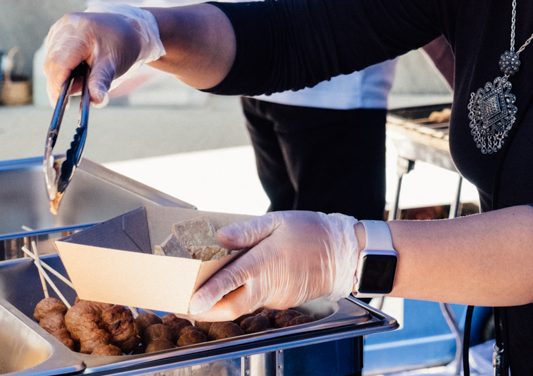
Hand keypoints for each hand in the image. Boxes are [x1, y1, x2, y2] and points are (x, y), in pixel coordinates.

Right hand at [41, 3, 163, 105]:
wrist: (128, 30)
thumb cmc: (122, 47)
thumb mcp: (114, 65)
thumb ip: (101, 82)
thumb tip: (96, 100)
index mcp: (80, 31)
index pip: (59, 63)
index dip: (56, 86)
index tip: (61, 104)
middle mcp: (66, 26)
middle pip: (52, 63)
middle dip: (61, 82)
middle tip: (77, 92)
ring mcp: (61, 27)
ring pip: (51, 61)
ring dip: (63, 75)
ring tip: (84, 75)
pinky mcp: (58, 32)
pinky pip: (53, 56)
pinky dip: (64, 67)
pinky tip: (80, 66)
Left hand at [187, 212, 358, 318]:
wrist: (342, 253)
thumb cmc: (310, 232)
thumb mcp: (277, 221)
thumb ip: (247, 231)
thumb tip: (220, 236)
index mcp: (265, 261)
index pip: (230, 282)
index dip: (209, 295)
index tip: (191, 304)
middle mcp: (269, 284)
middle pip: (232, 307)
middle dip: (209, 311)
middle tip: (189, 307)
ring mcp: (276, 296)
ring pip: (244, 305)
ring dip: (225, 302)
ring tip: (208, 291)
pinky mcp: (283, 301)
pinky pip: (258, 301)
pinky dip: (245, 295)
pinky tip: (240, 284)